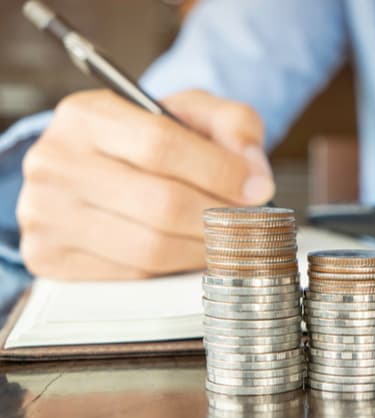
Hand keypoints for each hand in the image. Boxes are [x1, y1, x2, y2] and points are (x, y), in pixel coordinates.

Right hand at [17, 89, 274, 279]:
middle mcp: (54, 162)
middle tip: (248, 222)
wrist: (96, 166)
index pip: (160, 145)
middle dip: (218, 218)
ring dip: (203, 250)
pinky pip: (132, 275)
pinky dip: (172, 269)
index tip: (256, 188)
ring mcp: (45, 213)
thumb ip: (233, 124)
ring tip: (226, 239)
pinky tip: (189, 252)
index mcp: (85, 116)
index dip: (219, 172)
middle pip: (159, 203)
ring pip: (149, 248)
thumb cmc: (148, 140)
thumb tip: (254, 173)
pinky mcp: (50, 257)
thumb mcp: (192, 112)